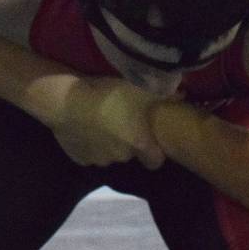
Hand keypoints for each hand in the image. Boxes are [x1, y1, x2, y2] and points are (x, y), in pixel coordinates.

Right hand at [50, 78, 166, 169]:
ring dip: (108, 143)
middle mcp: (121, 157)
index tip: (151, 139)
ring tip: (101, 123)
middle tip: (123, 122)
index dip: (155, 152)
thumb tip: (182, 95)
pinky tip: (85, 127)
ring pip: (109, 155)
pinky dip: (89, 144)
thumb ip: (164, 94)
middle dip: (128, 142)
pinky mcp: (78, 158)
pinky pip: (88, 153)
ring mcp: (98, 160)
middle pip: (130, 155)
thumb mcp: (140, 88)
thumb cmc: (108, 94)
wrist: (66, 101)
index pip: (155, 161)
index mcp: (139, 144)